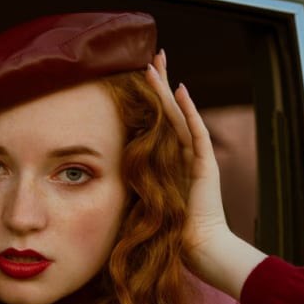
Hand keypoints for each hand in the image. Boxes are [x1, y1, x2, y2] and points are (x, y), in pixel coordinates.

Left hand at [144, 50, 264, 297]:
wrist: (199, 249)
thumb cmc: (169, 233)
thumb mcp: (143, 202)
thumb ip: (131, 185)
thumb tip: (98, 179)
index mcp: (170, 160)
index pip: (157, 122)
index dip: (149, 100)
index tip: (137, 77)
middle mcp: (184, 154)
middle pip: (169, 110)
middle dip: (160, 83)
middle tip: (152, 54)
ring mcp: (196, 158)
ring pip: (179, 115)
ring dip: (167, 89)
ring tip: (157, 63)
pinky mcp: (205, 166)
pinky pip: (196, 133)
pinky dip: (188, 112)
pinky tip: (180, 91)